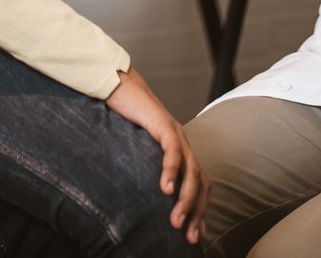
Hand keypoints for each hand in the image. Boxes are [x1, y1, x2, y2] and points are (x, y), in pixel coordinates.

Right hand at [106, 68, 208, 244]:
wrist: (118, 83)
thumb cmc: (124, 116)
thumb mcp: (137, 149)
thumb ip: (146, 165)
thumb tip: (145, 194)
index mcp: (181, 150)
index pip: (200, 185)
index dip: (200, 210)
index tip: (194, 235)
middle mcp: (184, 143)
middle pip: (201, 182)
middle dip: (197, 212)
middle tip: (190, 237)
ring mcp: (176, 133)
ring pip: (191, 171)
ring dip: (186, 199)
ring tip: (176, 221)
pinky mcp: (162, 123)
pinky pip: (172, 150)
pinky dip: (171, 171)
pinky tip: (165, 189)